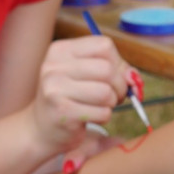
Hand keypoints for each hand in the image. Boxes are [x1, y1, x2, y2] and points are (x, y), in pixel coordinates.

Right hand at [30, 36, 132, 153]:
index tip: (115, 76)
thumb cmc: (70, 98)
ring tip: (100, 106)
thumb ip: (113, 69)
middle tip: (113, 96)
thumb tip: (133, 78)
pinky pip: (102, 112)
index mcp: (60, 50)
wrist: (41, 128)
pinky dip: (104, 117)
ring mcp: (55, 89)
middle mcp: (53, 66)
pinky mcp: (62, 112)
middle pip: (107, 69)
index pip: (104, 45)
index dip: (118, 62)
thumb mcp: (85, 74)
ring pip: (106, 92)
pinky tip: (90, 117)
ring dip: (111, 103)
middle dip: (119, 86)